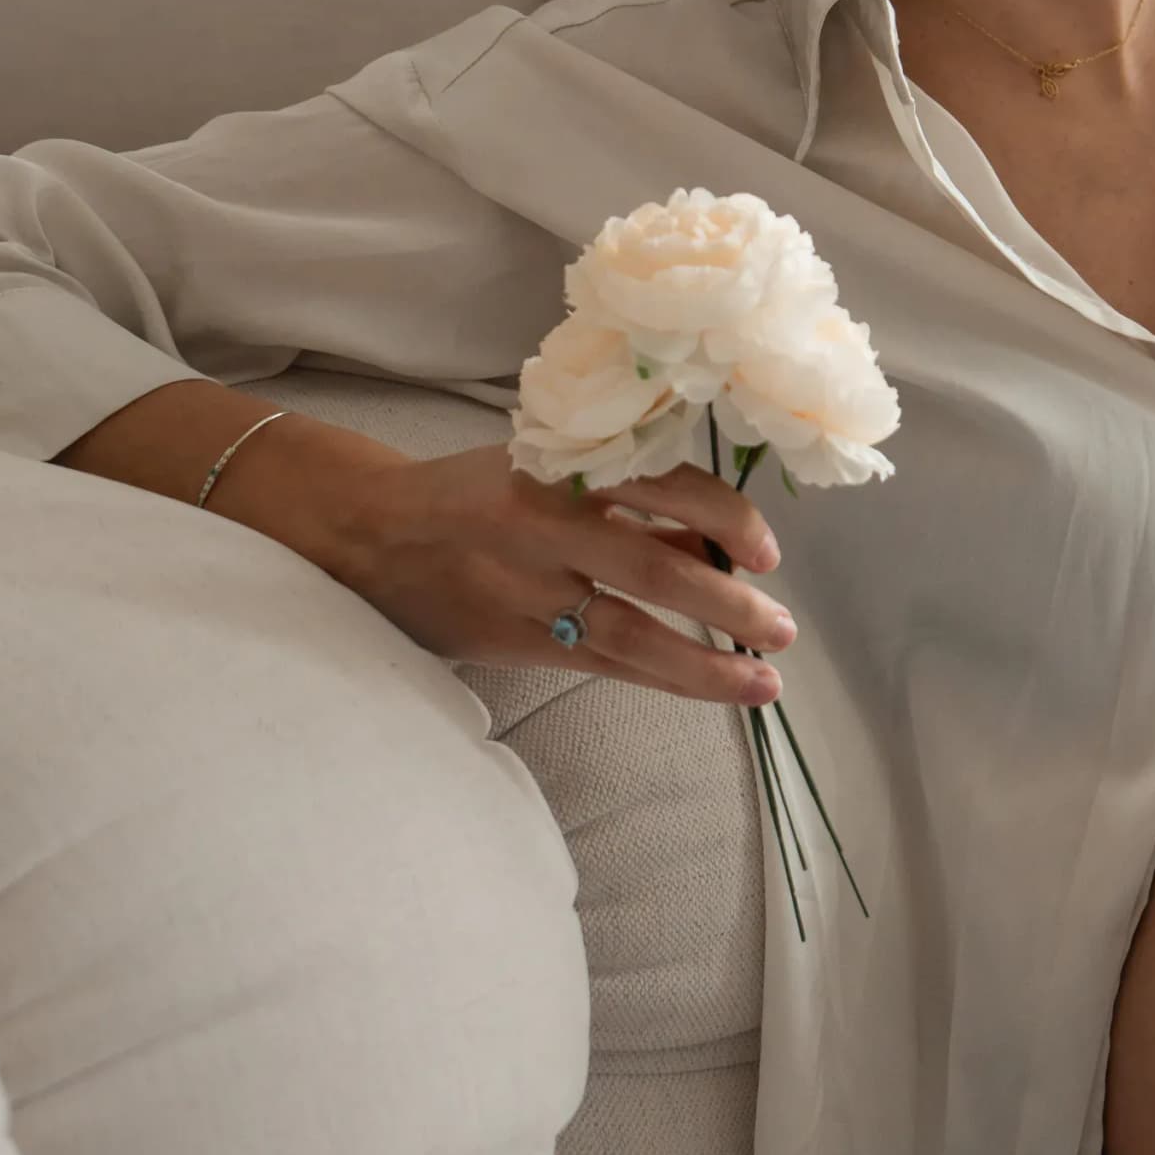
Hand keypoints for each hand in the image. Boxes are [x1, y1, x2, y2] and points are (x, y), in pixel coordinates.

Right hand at [319, 441, 797, 707]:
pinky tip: (709, 688)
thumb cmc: (482, 493)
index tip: (766, 551)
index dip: (722, 518)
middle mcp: (543, 525)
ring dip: (705, 662)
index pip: (659, 484)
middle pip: (650, 566)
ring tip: (765, 681)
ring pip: (628, 633)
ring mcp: (524, 589)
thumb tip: (722, 549)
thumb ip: (629, 504)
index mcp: (559, 466)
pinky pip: (599, 665)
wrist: (372, 532)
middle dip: (726, 602)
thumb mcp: (551, 471)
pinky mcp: (511, 639)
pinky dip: (659, 676)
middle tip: (783, 625)